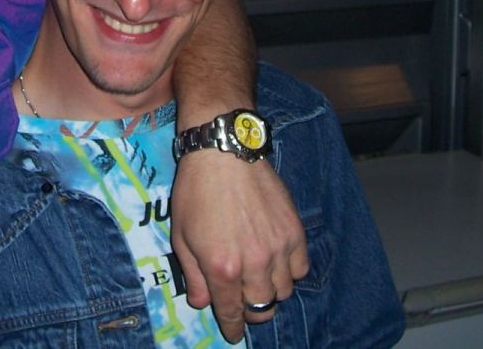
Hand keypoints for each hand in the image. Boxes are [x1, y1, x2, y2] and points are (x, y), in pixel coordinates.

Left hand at [170, 149, 308, 342]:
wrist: (223, 152)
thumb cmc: (195, 191)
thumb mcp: (181, 235)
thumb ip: (193, 275)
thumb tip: (202, 303)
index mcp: (222, 268)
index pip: (232, 313)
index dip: (232, 327)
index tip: (233, 332)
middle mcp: (254, 263)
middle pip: (261, 307)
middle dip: (250, 311)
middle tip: (243, 300)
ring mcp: (278, 247)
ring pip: (284, 291)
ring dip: (270, 290)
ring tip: (259, 277)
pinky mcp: (294, 230)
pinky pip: (301, 267)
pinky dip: (290, 271)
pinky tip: (277, 260)